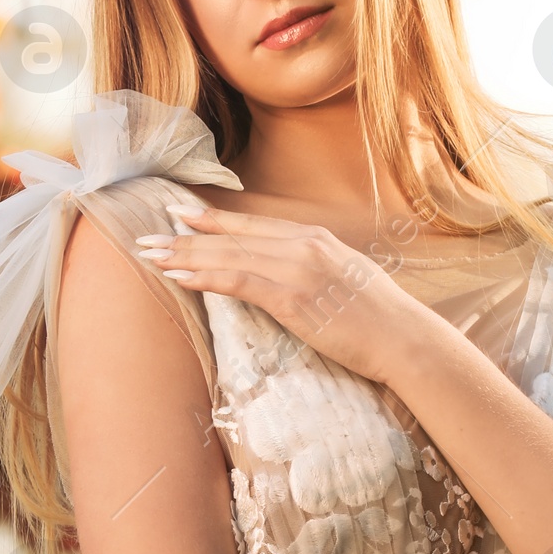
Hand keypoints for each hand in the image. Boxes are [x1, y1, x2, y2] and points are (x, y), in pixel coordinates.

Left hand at [134, 202, 436, 387]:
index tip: (180, 215)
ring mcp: (298, 268)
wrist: (404, 339)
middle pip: (233, 236)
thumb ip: (316, 268)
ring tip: (152, 257)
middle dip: (186, 237)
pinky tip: (181, 277)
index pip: (253, 224)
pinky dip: (206, 276)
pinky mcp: (293, 297)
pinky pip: (239, 282)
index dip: (213, 220)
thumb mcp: (347, 278)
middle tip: (147, 237)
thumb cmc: (380, 318)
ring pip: (229, 256)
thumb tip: (293, 276)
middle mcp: (303, 244)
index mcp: (315, 238)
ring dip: (186, 256)